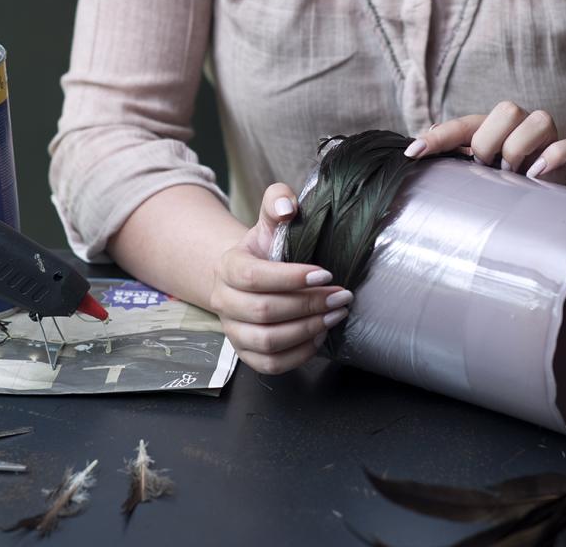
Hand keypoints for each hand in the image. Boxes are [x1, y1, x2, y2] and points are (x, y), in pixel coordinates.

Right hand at [209, 183, 352, 373]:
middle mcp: (223, 302)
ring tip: (336, 314)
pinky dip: (299, 354)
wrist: (249, 277)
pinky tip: (320, 335)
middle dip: (308, 304)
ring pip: (267, 341)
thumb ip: (278, 200)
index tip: (325, 272)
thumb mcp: (270, 221)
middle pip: (264, 311)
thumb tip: (287, 207)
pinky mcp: (245, 353)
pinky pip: (271, 364)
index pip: (253, 277)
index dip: (291, 278)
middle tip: (341, 296)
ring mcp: (233, 331)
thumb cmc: (266, 249)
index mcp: (227, 267)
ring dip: (307, 330)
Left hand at [403, 101, 565, 185]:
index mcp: (490, 127)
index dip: (438, 137)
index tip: (412, 153)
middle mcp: (519, 124)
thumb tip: (415, 151)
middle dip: (488, 142)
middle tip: (485, 166)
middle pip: (506, 110)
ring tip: (510, 175)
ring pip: (536, 121)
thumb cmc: (501, 186)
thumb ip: (451, 163)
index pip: (462, 126)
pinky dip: (549, 160)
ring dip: (517, 150)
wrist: (541, 204)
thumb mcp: (474, 176)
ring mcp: (546, 136)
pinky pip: (565, 146)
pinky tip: (534, 176)